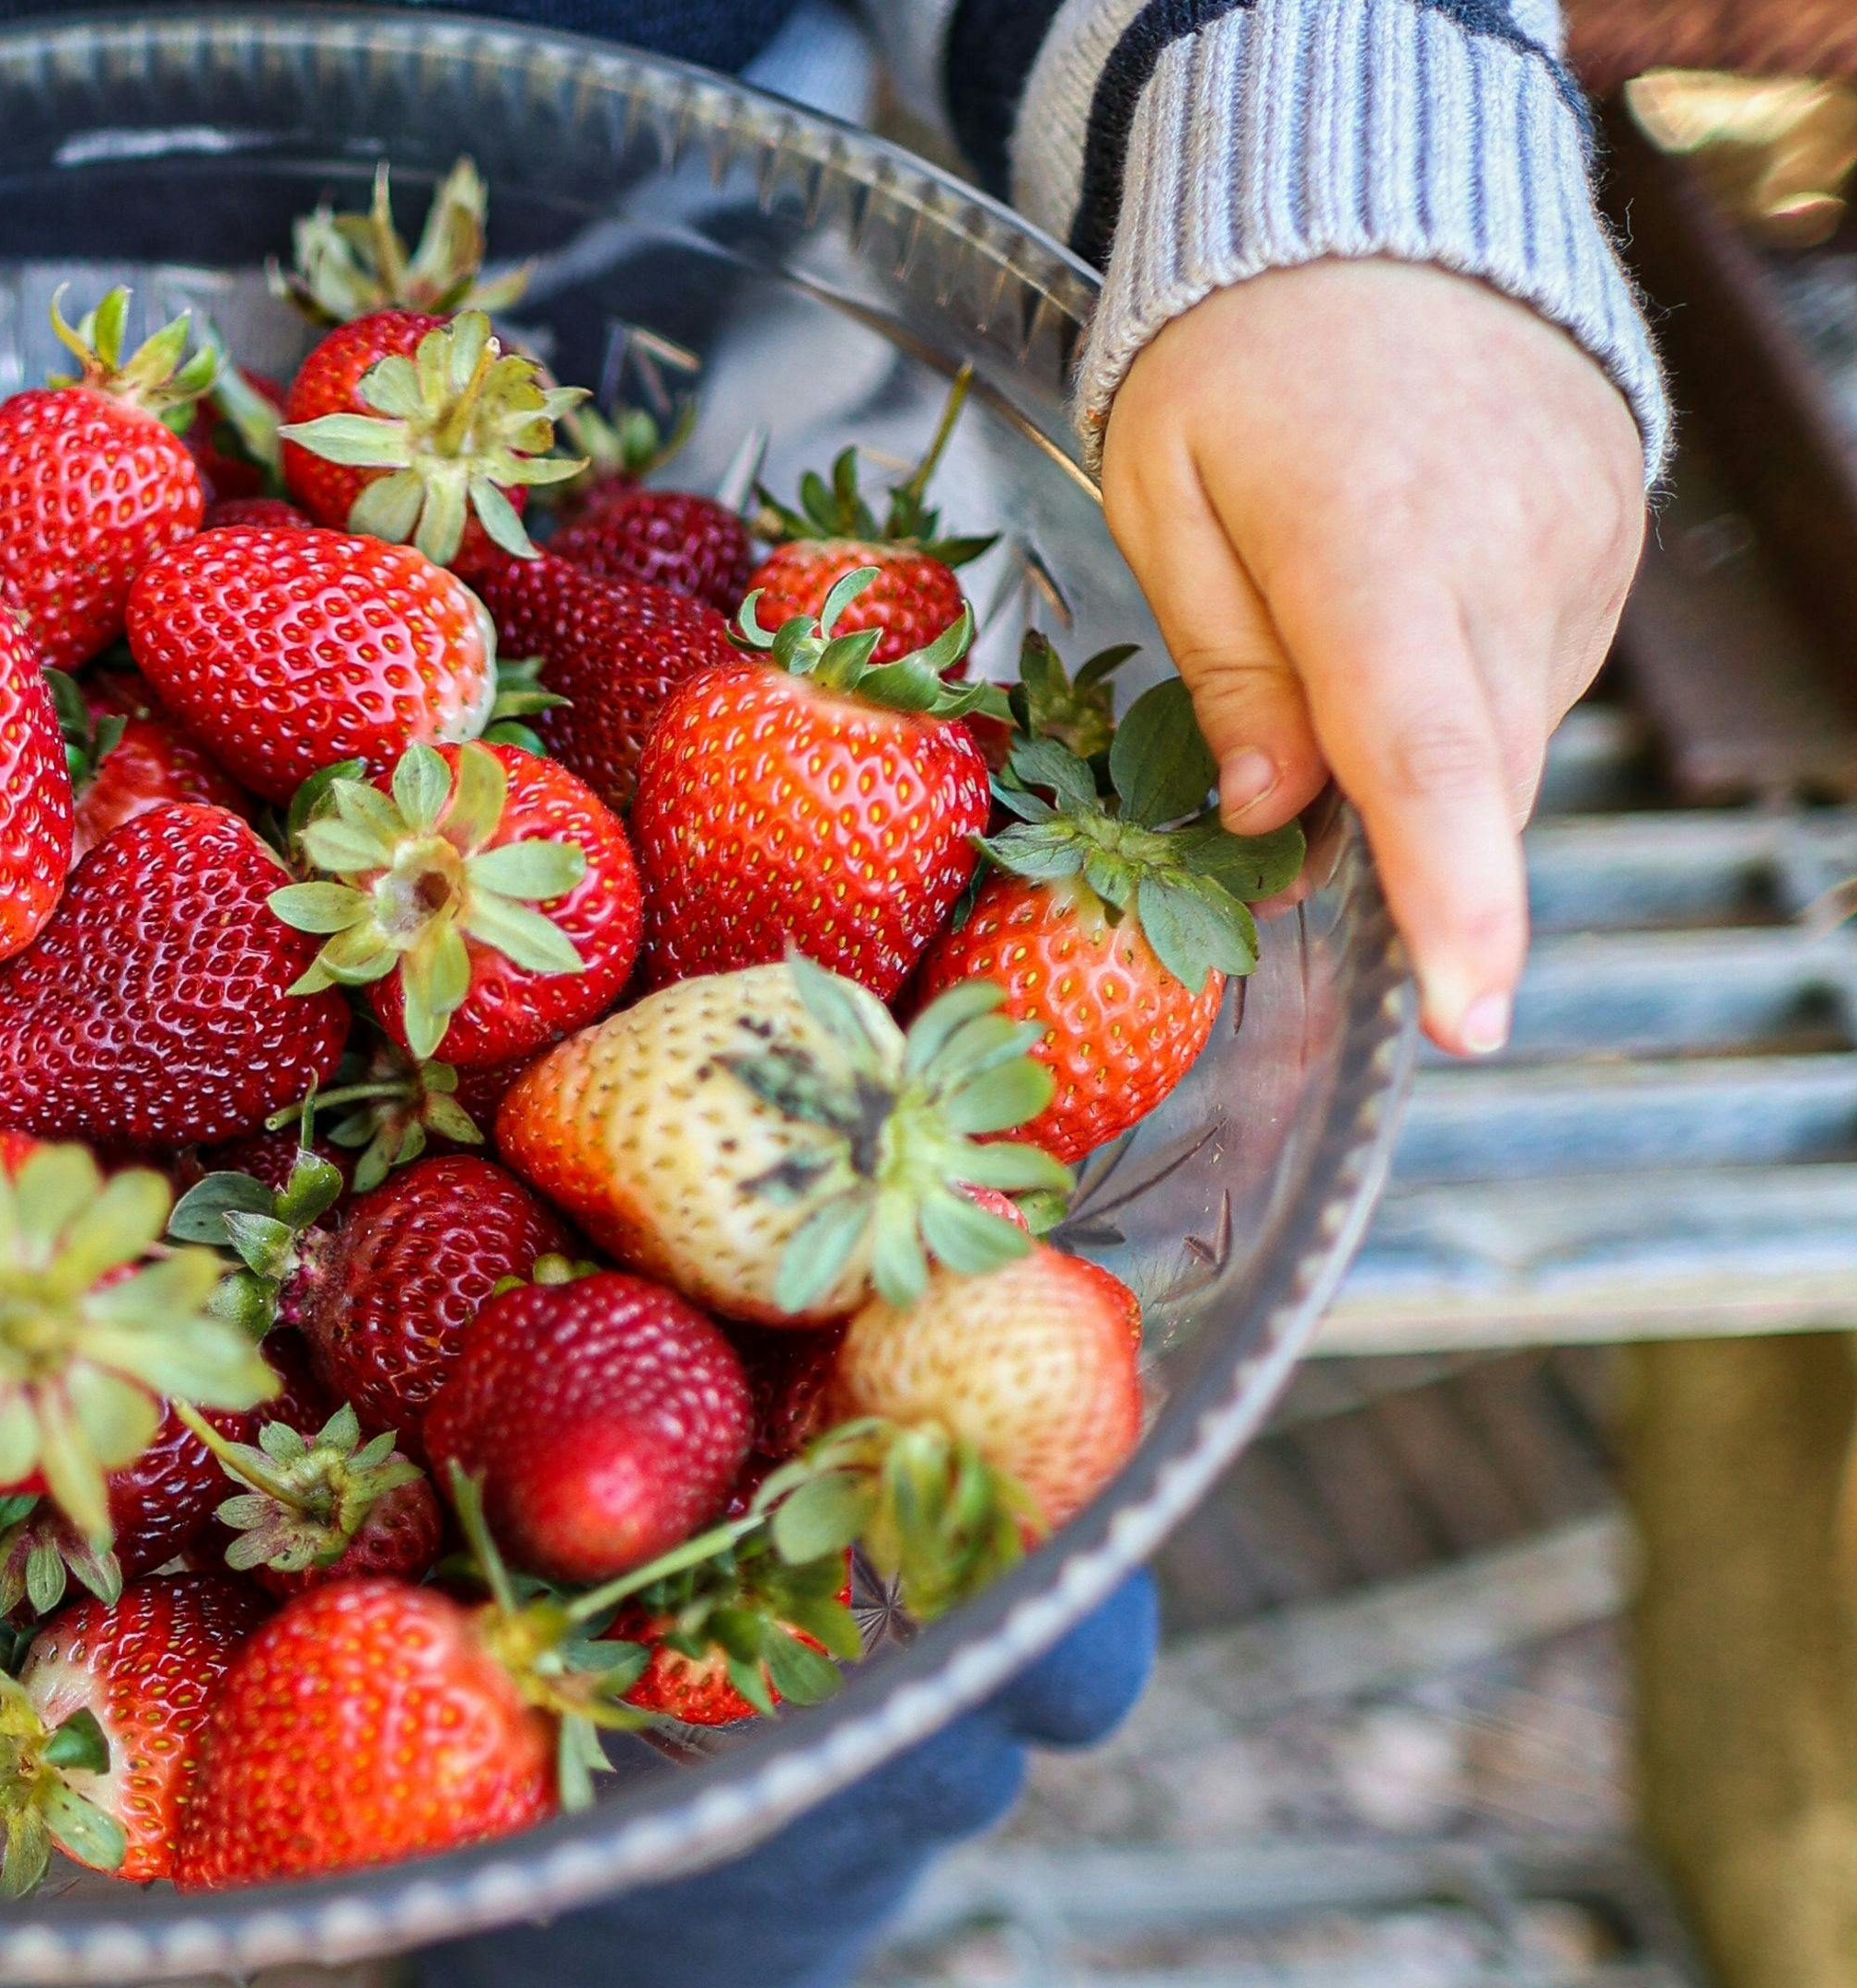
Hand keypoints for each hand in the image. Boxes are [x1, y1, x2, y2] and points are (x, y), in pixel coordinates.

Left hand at [1102, 258, 1646, 1055]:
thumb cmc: (1237, 355)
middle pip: (1470, 778)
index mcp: (1369, 541)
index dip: (1451, 899)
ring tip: (1336, 636)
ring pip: (1508, 739)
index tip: (1466, 1014)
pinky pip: (1538, 676)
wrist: (1383, 214)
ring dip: (1424, 755)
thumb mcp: (1163, 497)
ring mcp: (1579, 546)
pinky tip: (1404, 609)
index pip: (1424, 753)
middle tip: (1299, 801)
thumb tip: (1273, 815)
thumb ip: (1224, 667)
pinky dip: (1468, 692)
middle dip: (1400, 844)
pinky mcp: (1614, 539)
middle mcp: (1504, 551)